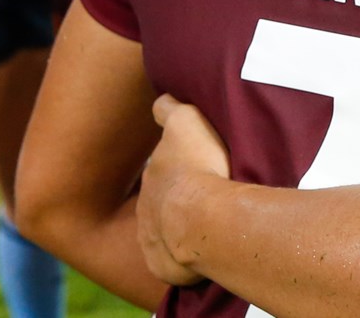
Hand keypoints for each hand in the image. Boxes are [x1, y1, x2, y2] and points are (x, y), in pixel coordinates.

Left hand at [138, 94, 229, 286]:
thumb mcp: (188, 123)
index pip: (159, 158)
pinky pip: (172, 258)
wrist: (202, 222)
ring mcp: (150, 234)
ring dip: (183, 223)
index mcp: (157, 169)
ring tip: (212, 224)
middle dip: (181, 192)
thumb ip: (171, 110)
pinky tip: (206, 251)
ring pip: (166, 225)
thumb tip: (160, 99)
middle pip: (165, 193)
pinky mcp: (160, 262)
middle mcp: (147, 200)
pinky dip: (185, 253)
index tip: (178, 154)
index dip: (171, 156)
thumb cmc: (202, 169)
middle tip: (210, 192)